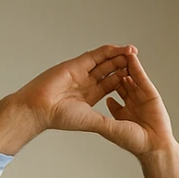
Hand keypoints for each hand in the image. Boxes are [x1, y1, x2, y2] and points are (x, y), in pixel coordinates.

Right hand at [15, 44, 132, 137]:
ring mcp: (81, 72)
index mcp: (90, 97)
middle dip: (124, 66)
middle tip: (138, 62)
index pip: (111, 85)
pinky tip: (120, 49)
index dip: (124, 81)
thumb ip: (105, 121)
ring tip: (133, 52)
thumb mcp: (90, 120)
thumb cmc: (60, 117)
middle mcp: (87, 83)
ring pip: (104, 62)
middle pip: (109, 72)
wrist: (40, 108)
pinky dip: (108, 51)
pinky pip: (95, 55)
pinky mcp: (76, 64)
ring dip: (119, 56)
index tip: (138, 79)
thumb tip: (121, 128)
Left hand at [101, 48, 178, 159]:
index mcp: (119, 110)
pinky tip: (130, 57)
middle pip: (118, 78)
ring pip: (129, 75)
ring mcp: (140, 96)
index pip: (108, 87)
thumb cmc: (134, 143)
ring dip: (123, 64)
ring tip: (118, 52)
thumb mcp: (110, 128)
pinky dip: (135, 67)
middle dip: (112, 67)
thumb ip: (100, 117)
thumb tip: (89, 109)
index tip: (91, 68)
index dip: (101, 77)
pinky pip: (141, 77)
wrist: (153, 147)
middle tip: (106, 55)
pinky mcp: (150, 94)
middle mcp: (130, 101)